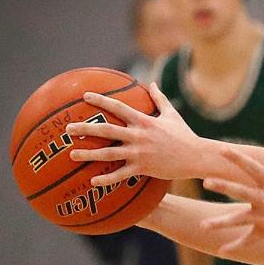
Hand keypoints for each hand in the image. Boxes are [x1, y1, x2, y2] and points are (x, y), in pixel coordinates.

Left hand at [66, 83, 200, 184]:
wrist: (196, 156)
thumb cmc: (185, 135)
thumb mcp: (173, 114)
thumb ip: (160, 99)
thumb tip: (153, 83)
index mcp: (144, 121)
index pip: (118, 107)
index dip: (100, 100)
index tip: (84, 96)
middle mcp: (138, 135)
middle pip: (106, 129)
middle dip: (85, 128)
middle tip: (67, 128)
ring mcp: (139, 152)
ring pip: (108, 153)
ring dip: (88, 153)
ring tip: (71, 154)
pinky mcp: (143, 168)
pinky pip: (120, 174)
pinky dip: (106, 179)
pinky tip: (93, 181)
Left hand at [201, 126, 263, 256]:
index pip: (251, 166)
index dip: (236, 157)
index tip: (221, 150)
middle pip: (239, 191)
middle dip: (222, 186)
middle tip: (206, 182)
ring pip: (239, 220)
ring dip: (220, 223)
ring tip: (203, 225)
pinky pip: (250, 240)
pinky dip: (236, 246)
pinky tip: (222, 251)